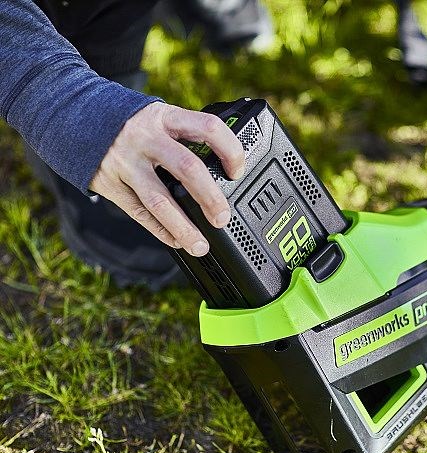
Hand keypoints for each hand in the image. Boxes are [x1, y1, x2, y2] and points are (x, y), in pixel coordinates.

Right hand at [89, 102, 244, 256]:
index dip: (230, 150)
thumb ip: (184, 137)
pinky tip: (176, 241)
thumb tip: (223, 169)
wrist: (72, 116)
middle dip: (210, 197)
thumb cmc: (129, 123)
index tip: (237, 172)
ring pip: (159, 200)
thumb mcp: (158, 117)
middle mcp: (146, 138)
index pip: (208, 127)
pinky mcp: (110, 184)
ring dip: (183, 227)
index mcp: (165, 117)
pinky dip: (161, 230)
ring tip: (200, 245)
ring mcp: (126, 162)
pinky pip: (139, 213)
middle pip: (187, 167)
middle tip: (222, 217)